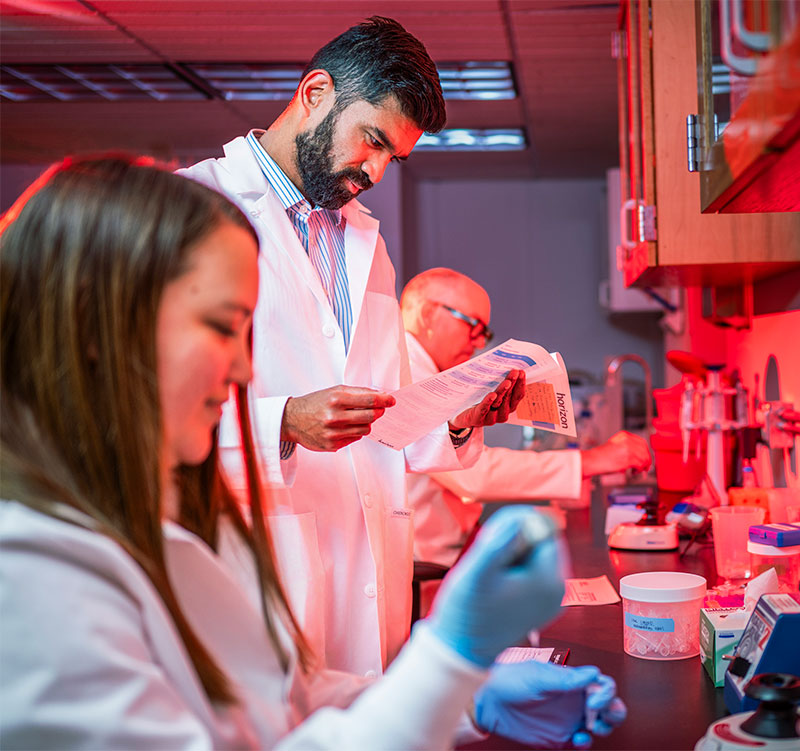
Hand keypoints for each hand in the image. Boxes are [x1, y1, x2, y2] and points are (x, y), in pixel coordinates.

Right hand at [281, 386, 394, 450]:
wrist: (292, 420)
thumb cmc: (315, 403)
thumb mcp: (334, 391)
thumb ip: (357, 392)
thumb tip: (380, 395)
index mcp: (336, 399)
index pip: (368, 400)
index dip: (383, 400)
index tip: (391, 400)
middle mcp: (334, 416)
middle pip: (370, 416)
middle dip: (378, 412)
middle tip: (378, 410)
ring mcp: (333, 433)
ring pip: (365, 430)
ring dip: (366, 423)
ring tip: (357, 418)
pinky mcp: (332, 445)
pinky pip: (354, 439)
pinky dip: (354, 433)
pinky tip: (345, 427)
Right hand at [426, 506, 564, 667]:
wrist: (460, 651)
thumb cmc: (465, 613)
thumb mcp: (476, 572)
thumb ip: (499, 542)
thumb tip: (523, 517)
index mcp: (547, 581)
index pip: (544, 529)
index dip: (516, 525)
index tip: (491, 537)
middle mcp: (557, 591)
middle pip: (543, 541)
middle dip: (516, 539)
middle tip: (488, 554)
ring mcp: (551, 600)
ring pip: (537, 554)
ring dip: (514, 553)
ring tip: (490, 571)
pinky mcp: (541, 605)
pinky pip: (534, 572)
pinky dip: (516, 569)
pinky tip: (496, 582)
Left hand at [450, 369, 525, 429]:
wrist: (458, 415)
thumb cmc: (476, 400)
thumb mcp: (488, 390)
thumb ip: (496, 382)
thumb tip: (503, 365)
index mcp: (507, 407)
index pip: (517, 396)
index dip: (521, 384)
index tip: (522, 372)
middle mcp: (501, 414)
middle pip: (509, 398)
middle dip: (513, 384)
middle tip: (515, 372)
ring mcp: (490, 418)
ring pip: (498, 403)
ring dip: (503, 392)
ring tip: (507, 382)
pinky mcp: (477, 419)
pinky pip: (484, 409)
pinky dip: (488, 402)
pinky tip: (492, 395)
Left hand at [473, 661, 626, 747]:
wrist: (488, 700)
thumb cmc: (510, 679)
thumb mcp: (539, 676)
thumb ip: (567, 679)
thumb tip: (592, 673)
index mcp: (571, 681)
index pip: (602, 685)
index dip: (605, 693)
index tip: (593, 700)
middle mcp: (573, 699)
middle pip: (608, 706)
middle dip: (614, 711)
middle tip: (604, 715)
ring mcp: (567, 718)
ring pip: (599, 726)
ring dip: (603, 728)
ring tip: (592, 727)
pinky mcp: (558, 736)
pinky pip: (580, 743)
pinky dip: (585, 743)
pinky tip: (577, 739)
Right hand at [580, 430, 650, 477]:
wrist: (592, 461)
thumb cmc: (601, 456)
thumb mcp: (616, 445)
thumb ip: (628, 447)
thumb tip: (641, 456)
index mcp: (624, 435)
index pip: (642, 442)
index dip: (645, 451)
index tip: (645, 458)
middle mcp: (628, 440)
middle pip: (645, 449)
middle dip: (646, 459)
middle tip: (645, 467)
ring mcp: (629, 449)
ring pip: (645, 458)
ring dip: (642, 466)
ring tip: (635, 470)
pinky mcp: (629, 458)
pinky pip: (641, 465)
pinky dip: (638, 470)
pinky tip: (632, 472)